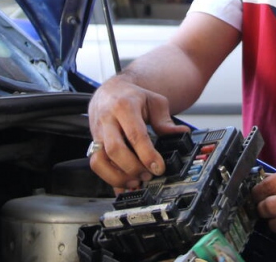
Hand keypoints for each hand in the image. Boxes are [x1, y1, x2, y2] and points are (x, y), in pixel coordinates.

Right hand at [87, 74, 188, 188]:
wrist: (109, 91)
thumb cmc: (131, 97)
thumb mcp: (154, 101)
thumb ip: (166, 120)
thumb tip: (181, 133)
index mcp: (124, 106)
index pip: (135, 134)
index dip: (147, 154)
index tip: (158, 168)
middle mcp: (107, 120)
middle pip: (115, 150)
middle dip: (133, 168)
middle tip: (148, 175)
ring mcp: (97, 133)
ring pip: (100, 160)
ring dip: (118, 176)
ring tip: (136, 181)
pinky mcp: (93, 144)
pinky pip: (96, 165)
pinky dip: (109, 178)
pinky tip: (124, 184)